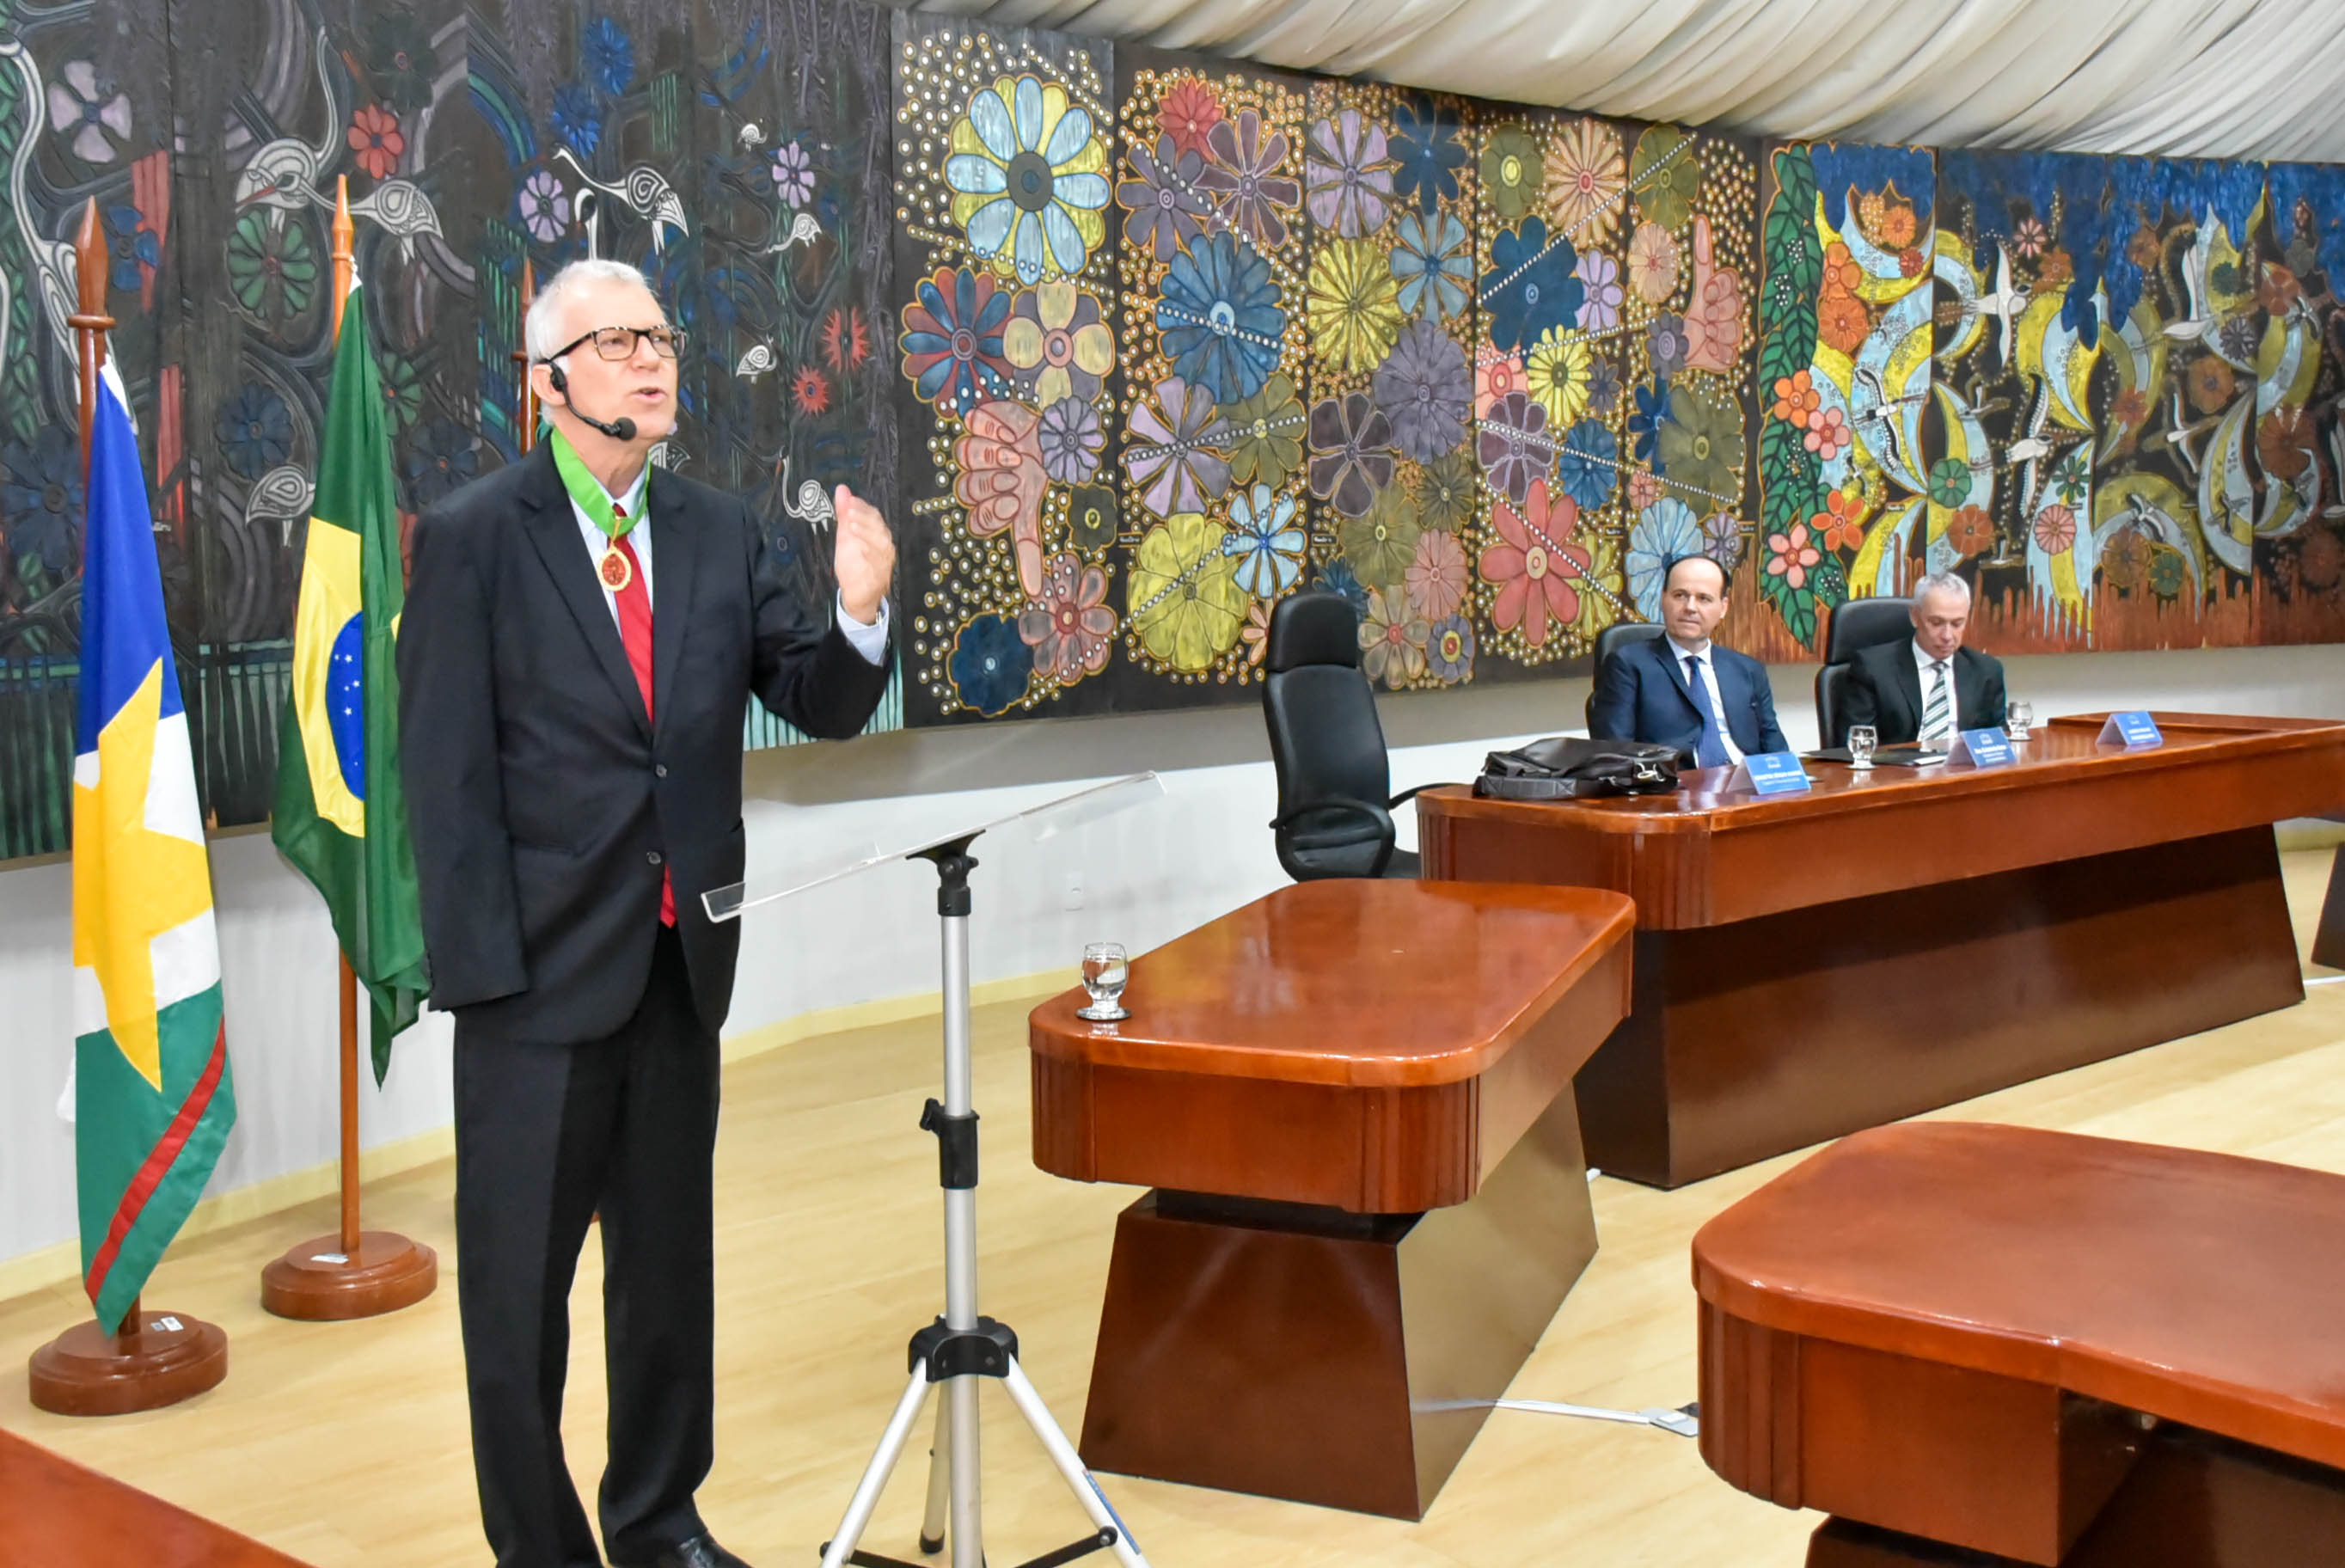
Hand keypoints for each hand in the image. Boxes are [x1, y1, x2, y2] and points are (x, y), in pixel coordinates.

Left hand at [833, 485, 894, 625]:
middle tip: (849, 512)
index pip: (874, 516)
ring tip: (852, 526)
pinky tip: (861, 550)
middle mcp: (883, 547)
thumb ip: (844, 514)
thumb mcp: (845, 536)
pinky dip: (871, 557)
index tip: (849, 501)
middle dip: (864, 518)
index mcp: (877, 534)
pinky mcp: (880, 578)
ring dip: (867, 534)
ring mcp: (883, 563)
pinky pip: (879, 566)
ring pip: (882, 545)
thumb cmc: (855, 564)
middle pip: (879, 528)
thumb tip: (842, 490)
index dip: (862, 508)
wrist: (859, 595)